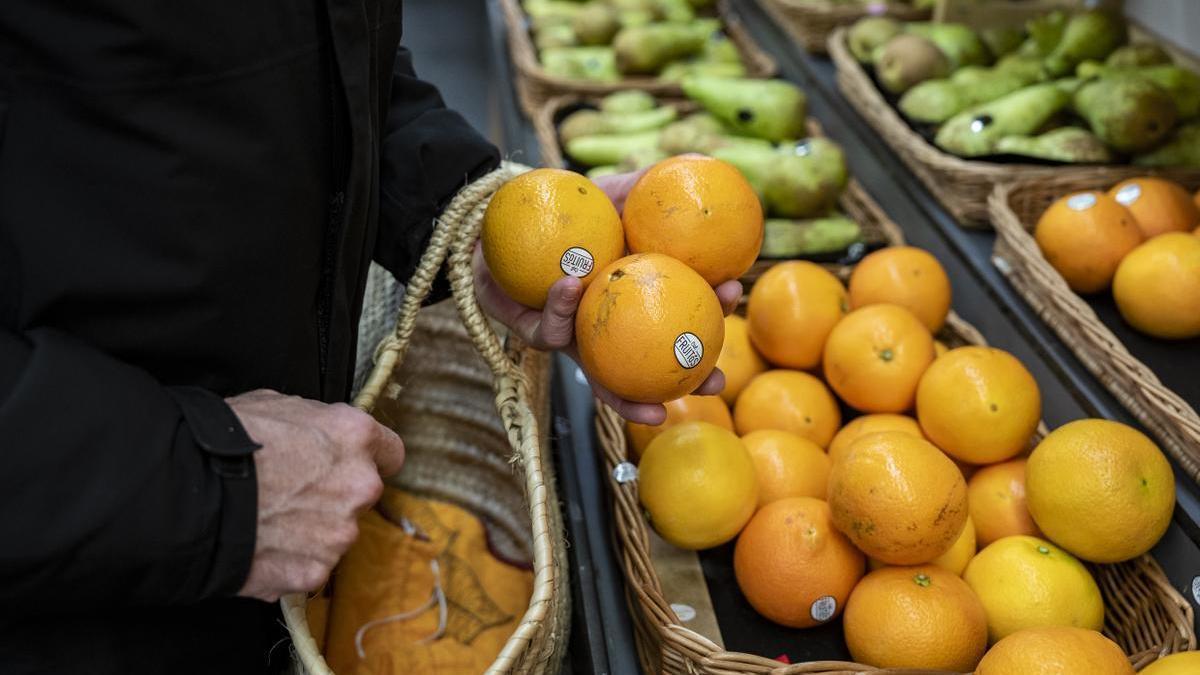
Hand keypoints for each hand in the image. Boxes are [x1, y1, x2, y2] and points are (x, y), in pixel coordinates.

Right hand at [229, 390, 404, 601]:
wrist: (186, 495)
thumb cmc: (225, 443)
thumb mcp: (276, 405)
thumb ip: (315, 424)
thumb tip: (317, 433)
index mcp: (355, 437)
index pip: (391, 452)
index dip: (371, 458)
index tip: (354, 464)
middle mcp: (360, 485)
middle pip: (362, 495)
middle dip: (335, 495)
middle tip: (293, 492)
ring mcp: (340, 533)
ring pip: (336, 533)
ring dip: (313, 529)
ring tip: (270, 519)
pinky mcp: (315, 571)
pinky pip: (310, 565)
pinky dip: (291, 560)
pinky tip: (261, 544)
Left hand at [474, 169, 742, 425]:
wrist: (501, 215)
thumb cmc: (563, 207)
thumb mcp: (607, 191)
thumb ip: (645, 187)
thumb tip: (699, 166)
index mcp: (634, 301)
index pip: (681, 314)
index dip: (711, 311)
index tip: (735, 293)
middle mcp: (608, 329)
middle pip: (655, 370)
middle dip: (688, 384)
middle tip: (715, 380)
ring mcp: (574, 338)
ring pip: (603, 377)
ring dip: (627, 393)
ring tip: (653, 396)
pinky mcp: (533, 333)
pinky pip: (551, 329)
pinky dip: (562, 308)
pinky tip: (571, 283)